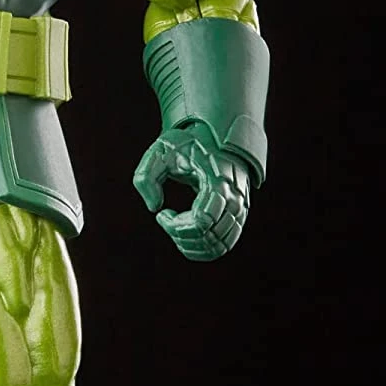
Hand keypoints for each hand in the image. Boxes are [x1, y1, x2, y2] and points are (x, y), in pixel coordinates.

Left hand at [133, 124, 251, 261]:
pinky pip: (226, 244)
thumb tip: (155, 207)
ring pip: (220, 246)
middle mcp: (234, 198)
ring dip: (192, 245)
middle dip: (180, 236)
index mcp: (218, 182)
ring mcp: (240, 209)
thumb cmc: (186, 144)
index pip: (201, 222)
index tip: (161, 213)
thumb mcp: (160, 151)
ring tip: (175, 227)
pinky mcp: (239, 216)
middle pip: (210, 237)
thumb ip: (146, 176)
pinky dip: (205, 249)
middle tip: (165, 218)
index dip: (176, 226)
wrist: (216, 137)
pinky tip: (186, 237)